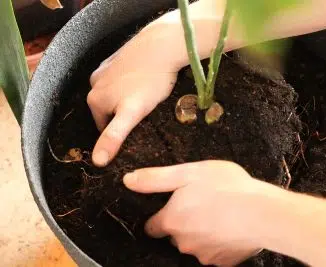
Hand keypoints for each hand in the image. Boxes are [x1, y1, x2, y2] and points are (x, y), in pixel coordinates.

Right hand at [88, 25, 180, 166]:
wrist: (162, 46)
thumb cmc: (150, 82)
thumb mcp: (132, 114)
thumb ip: (113, 136)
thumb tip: (96, 162)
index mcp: (94, 100)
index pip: (104, 128)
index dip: (121, 133)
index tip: (138, 130)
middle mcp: (93, 83)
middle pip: (108, 110)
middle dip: (122, 115)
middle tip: (144, 114)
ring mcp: (104, 69)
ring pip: (114, 94)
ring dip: (125, 99)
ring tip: (146, 98)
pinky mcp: (116, 58)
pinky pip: (119, 79)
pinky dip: (128, 84)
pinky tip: (143, 82)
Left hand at [123, 160, 269, 265]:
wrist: (263, 213)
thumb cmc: (226, 187)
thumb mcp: (188, 173)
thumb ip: (155, 178)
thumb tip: (127, 180)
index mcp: (171, 221)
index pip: (152, 226)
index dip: (160, 216)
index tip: (172, 207)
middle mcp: (182, 242)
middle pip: (174, 235)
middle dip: (183, 223)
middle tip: (201, 204)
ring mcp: (203, 255)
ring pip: (195, 244)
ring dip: (201, 232)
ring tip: (218, 214)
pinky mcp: (223, 262)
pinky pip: (214, 252)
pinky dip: (219, 242)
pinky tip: (230, 227)